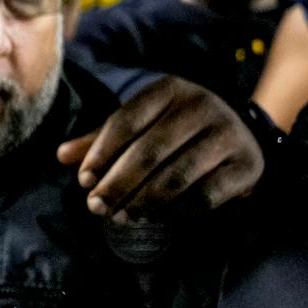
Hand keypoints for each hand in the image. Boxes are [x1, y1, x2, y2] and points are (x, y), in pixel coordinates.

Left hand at [55, 75, 264, 218]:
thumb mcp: (139, 125)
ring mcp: (229, 135)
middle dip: (118, 183)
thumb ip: (100, 139)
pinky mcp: (247, 165)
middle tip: (96, 207)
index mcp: (169, 89)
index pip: (126, 121)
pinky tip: (154, 218)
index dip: (101, 153)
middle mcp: (203, 106)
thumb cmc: (173, 131)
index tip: (84, 181)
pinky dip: (175, 211)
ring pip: (177, 176)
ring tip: (120, 217)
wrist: (239, 136)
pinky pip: (206, 196)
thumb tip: (61, 155)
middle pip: (150, 151)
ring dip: (143, 201)